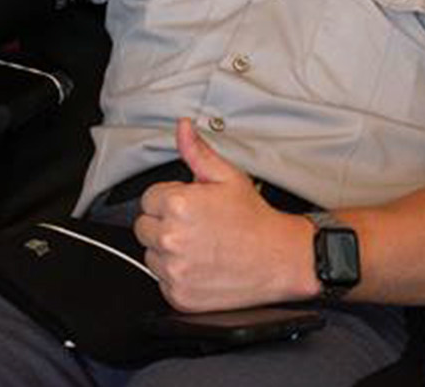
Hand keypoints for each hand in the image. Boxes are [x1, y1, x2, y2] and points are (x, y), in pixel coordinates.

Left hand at [133, 118, 315, 311]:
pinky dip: (177, 276)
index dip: (170, 200)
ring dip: (168, 251)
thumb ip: (197, 152)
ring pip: (151, 255)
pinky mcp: (178, 295)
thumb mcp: (228, 177)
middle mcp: (172, 238)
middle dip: (164, 224)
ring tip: (201, 246)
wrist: (281, 260)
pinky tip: (202, 266)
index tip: (190, 207)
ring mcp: (174, 270)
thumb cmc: (255, 220)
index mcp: (178, 205)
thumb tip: (182, 129)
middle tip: (196, 226)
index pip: (148, 199)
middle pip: (143, 227)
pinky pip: (162, 281)